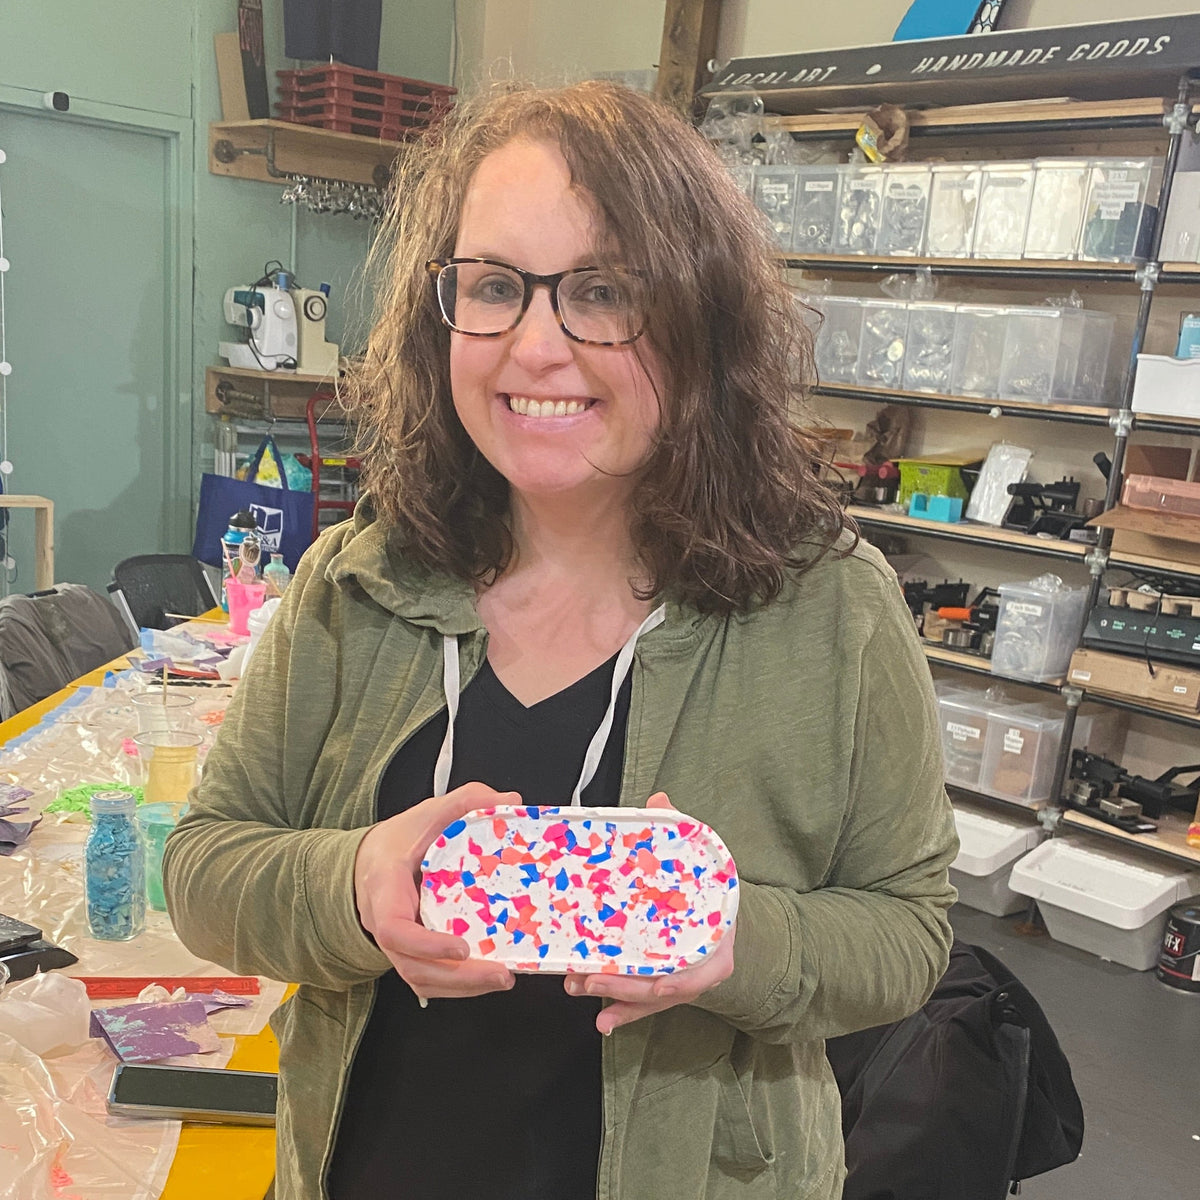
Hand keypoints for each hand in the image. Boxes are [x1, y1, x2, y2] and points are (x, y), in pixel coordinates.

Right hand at [354, 782, 519, 1000]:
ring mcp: (397, 944)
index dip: (427, 944)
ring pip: (420, 979)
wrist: (368, 861)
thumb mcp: (428, 812)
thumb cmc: (397, 839)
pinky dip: (457, 985)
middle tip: (499, 973)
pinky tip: (486, 978)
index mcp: (385, 888)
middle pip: (412, 967)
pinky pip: (428, 977)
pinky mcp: (411, 953)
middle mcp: (385, 923)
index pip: (394, 928)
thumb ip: (467, 801)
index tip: (462, 948)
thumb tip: (512, 802)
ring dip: (461, 987)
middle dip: (457, 978)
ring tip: (501, 978)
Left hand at [563, 792, 735, 1035]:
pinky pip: (642, 1003)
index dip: (681, 980)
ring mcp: (680, 981)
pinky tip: (600, 1021)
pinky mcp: (661, 986)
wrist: (724, 915)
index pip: (701, 970)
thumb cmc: (709, 888)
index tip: (660, 983)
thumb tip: (659, 800)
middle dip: (628, 989)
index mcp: (716, 944)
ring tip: (580, 990)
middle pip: (664, 987)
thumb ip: (680, 834)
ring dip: (616, 1000)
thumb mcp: (701, 861)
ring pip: (648, 998)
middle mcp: (699, 970)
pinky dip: (622, 1011)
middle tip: (591, 978)